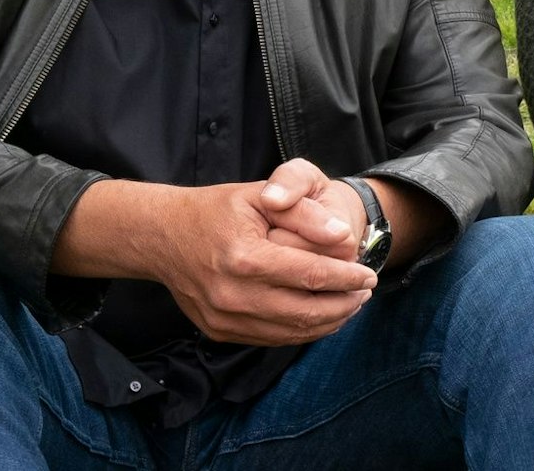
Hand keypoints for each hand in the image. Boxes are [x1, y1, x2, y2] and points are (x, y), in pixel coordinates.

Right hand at [149, 176, 375, 346]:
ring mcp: (224, 318)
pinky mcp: (219, 331)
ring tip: (350, 305)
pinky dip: (302, 331)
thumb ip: (304, 213)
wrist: (164, 236)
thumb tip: (344, 236)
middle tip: (366, 291)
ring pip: (291, 332)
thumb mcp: (261, 195)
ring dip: (328, 322)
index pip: (312, 275)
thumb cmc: (217, 210)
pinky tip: (320, 317)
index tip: (369, 273)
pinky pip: (271, 339)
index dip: (347, 277)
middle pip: (306, 311)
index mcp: (245, 257)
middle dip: (344, 304)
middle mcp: (233, 294)